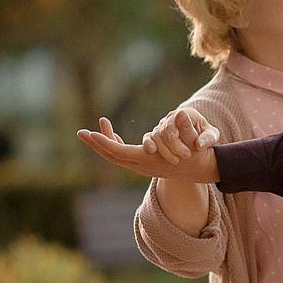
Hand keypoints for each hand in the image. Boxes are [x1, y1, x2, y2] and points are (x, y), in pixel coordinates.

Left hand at [76, 117, 218, 184]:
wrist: (202, 169)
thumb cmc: (199, 153)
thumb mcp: (194, 140)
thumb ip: (186, 128)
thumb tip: (181, 113)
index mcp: (149, 161)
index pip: (119, 153)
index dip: (104, 143)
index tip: (90, 133)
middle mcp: (142, 166)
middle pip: (112, 156)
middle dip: (96, 144)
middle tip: (80, 132)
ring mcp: (141, 166)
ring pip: (116, 156)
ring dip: (105, 142)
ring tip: (101, 122)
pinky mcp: (143, 164)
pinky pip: (123, 155)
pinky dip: (115, 144)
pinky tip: (112, 134)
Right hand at [143, 107, 220, 163]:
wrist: (196, 141)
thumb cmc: (205, 136)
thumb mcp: (211, 135)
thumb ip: (208, 138)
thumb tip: (199, 145)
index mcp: (186, 114)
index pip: (176, 118)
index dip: (172, 128)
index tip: (174, 137)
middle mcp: (172, 118)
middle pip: (166, 129)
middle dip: (174, 144)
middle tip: (185, 155)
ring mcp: (162, 127)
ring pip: (157, 136)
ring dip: (165, 149)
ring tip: (176, 160)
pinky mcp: (156, 135)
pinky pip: (148, 137)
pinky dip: (148, 143)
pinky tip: (151, 151)